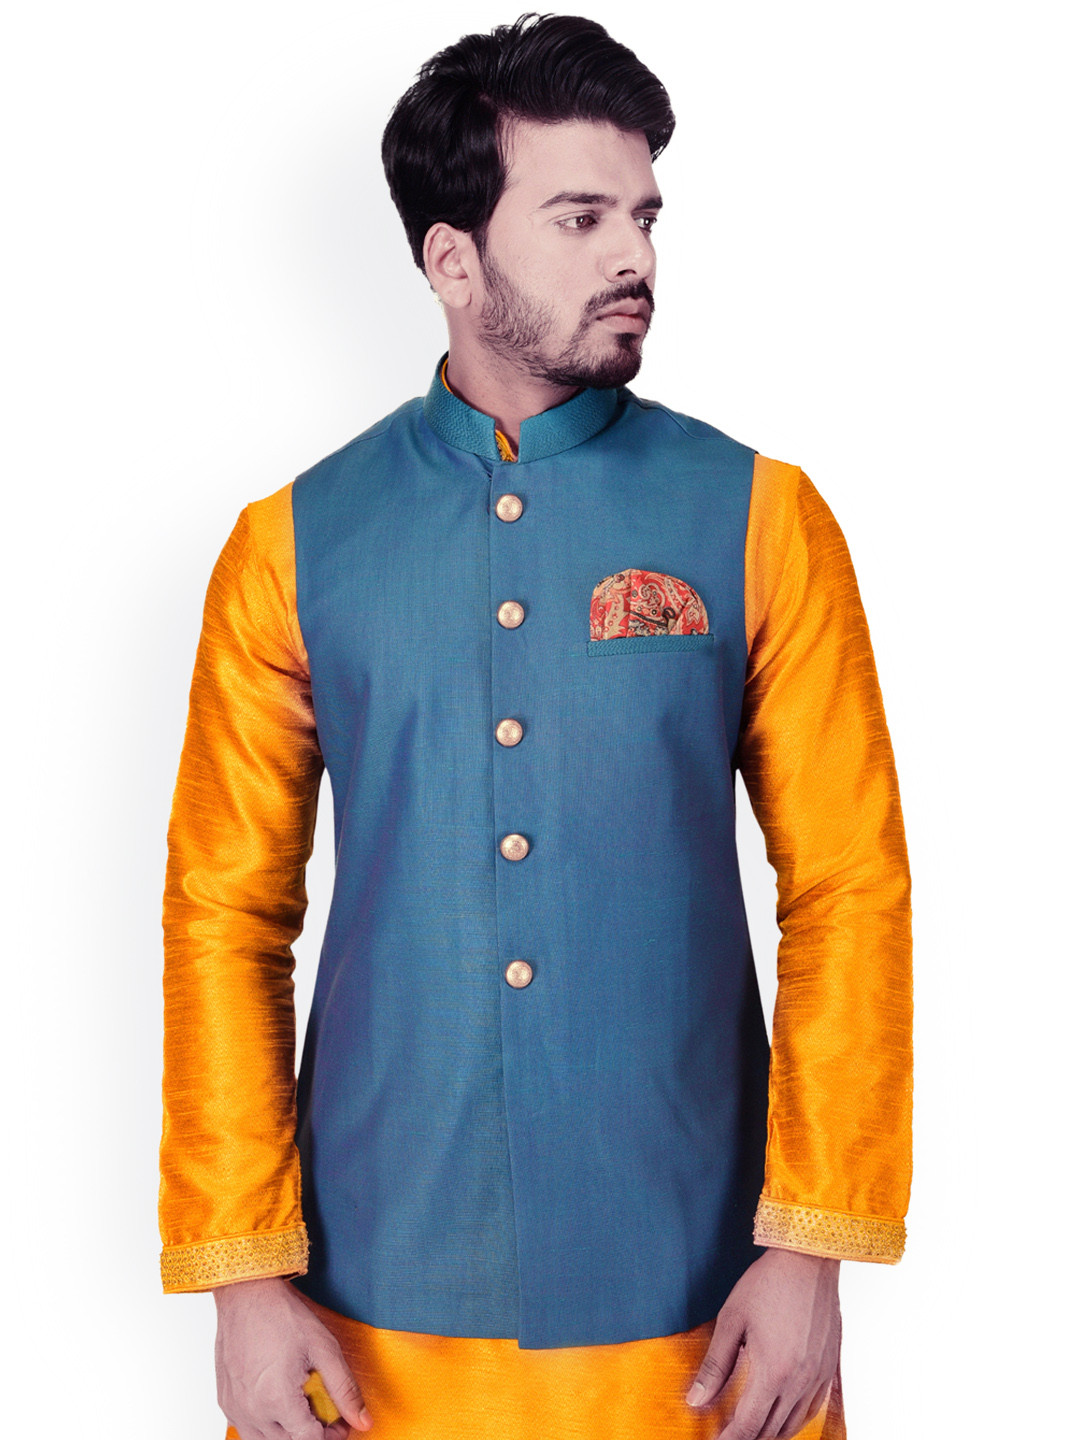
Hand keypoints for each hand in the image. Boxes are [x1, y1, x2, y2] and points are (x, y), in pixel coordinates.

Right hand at [213, 1276, 372, 1438]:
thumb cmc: (282, 1315)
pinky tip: (278, 1402)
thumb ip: (345, 1389)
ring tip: (302, 1408)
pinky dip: (265, 1425)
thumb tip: (362, 1420)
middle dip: (311, 1435)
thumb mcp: (324, 1349)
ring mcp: (234, 1407)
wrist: (246, 1293)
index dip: (331, 1436)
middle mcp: (251, 1410)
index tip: (341, 1423)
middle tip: (326, 1415)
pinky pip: (246, 1428)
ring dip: (287, 1433)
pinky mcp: (225, 1400)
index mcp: (277, 1400)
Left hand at [685, 1248, 840, 1438]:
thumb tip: (696, 1401)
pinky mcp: (829, 1368)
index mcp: (773, 1372)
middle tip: (727, 1435)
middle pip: (771, 1431)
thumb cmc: (768, 1283)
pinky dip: (793, 1420)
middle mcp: (799, 1382)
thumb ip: (715, 1365)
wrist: (808, 1260)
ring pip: (793, 1425)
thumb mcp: (732, 1320)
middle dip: (747, 1439)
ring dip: (769, 1433)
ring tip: (749, 1429)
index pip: (748, 1426)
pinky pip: (812, 1409)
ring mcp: (818, 1377)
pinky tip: (781, 1415)